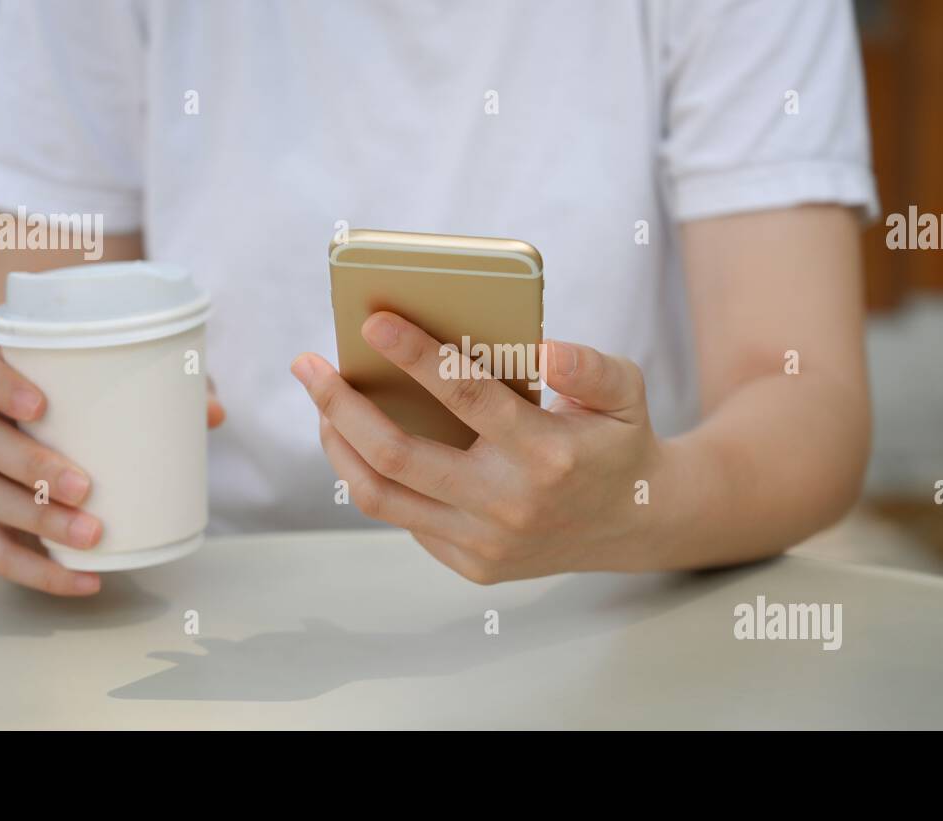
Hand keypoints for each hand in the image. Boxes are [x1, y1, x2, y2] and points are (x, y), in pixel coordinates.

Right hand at [0, 348, 225, 594]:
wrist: (40, 441)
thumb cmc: (85, 404)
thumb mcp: (122, 387)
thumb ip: (166, 389)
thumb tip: (213, 412)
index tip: (39, 405)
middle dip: (31, 467)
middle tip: (84, 486)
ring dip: (37, 519)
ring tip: (92, 534)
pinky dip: (37, 571)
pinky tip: (84, 579)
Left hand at [291, 312, 665, 583]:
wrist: (634, 525)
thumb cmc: (618, 441)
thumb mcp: (625, 390)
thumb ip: (588, 365)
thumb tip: (543, 349)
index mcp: (546, 453)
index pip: (466, 396)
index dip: (414, 355)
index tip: (372, 321)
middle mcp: (508, 504)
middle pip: (397, 454)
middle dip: (340, 404)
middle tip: (308, 365)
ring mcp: (485, 542)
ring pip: (381, 496)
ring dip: (338, 445)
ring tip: (322, 404)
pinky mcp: (471, 565)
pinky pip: (404, 518)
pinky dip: (374, 476)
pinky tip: (361, 442)